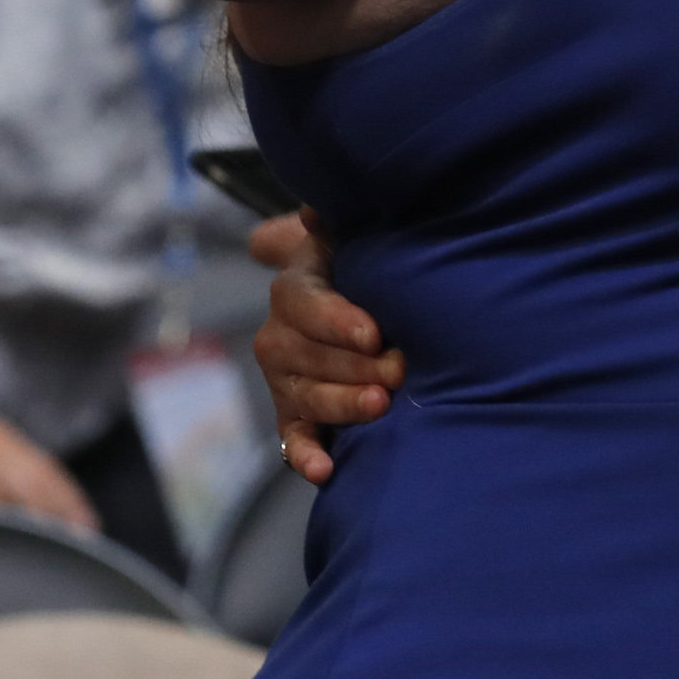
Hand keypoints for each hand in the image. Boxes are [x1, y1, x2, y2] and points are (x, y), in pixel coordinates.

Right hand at [251, 207, 402, 485]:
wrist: (374, 311)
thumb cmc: (370, 268)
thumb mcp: (358, 239)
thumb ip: (336, 223)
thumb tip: (314, 208)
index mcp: (295, 288)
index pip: (303, 302)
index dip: (336, 320)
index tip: (373, 334)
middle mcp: (280, 334)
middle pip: (305, 354)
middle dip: (353, 365)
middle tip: (398, 370)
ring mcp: (285, 380)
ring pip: (304, 395)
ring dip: (341, 403)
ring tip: (381, 405)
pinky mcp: (295, 417)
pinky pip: (292, 440)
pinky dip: (307, 457)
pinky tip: (326, 470)